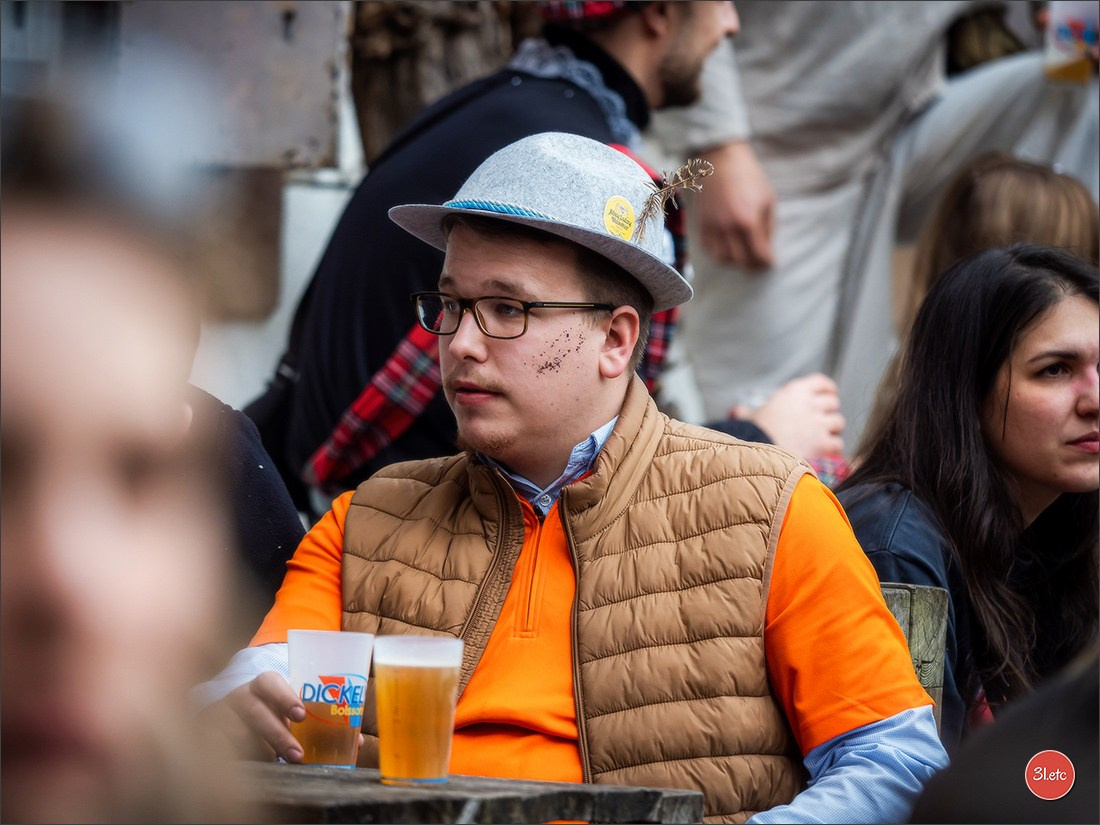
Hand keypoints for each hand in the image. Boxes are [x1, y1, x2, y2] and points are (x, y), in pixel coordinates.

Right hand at [198, 672, 306, 762]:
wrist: (225, 723)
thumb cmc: (265, 718)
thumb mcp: (279, 713)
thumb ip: (294, 719)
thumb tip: (327, 742)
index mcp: (260, 686)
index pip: (269, 682)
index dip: (285, 697)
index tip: (301, 715)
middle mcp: (238, 697)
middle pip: (256, 711)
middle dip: (277, 735)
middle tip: (296, 755)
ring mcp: (219, 715)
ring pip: (238, 732)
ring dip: (259, 750)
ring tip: (273, 763)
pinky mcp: (205, 735)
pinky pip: (220, 748)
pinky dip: (237, 759)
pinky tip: (249, 768)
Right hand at [693, 140, 775, 269]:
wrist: (721, 160)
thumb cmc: (749, 177)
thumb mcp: (767, 199)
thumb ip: (768, 226)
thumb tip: (768, 247)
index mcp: (748, 221)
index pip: (758, 254)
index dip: (766, 262)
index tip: (770, 262)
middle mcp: (729, 228)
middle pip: (740, 261)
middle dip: (752, 265)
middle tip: (758, 262)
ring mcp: (713, 227)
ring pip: (722, 258)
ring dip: (734, 261)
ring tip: (743, 256)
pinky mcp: (702, 223)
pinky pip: (708, 248)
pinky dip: (718, 253)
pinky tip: (727, 248)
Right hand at [731, 373, 844, 458]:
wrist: (758, 452)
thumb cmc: (751, 432)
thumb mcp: (747, 416)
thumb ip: (744, 412)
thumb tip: (735, 411)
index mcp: (794, 391)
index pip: (821, 382)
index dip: (827, 389)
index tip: (828, 394)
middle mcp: (810, 404)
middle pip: (833, 402)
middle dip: (830, 411)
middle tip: (822, 420)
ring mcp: (819, 423)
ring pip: (839, 422)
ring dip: (833, 429)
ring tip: (825, 435)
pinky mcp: (823, 443)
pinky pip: (838, 443)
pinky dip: (833, 447)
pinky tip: (825, 450)